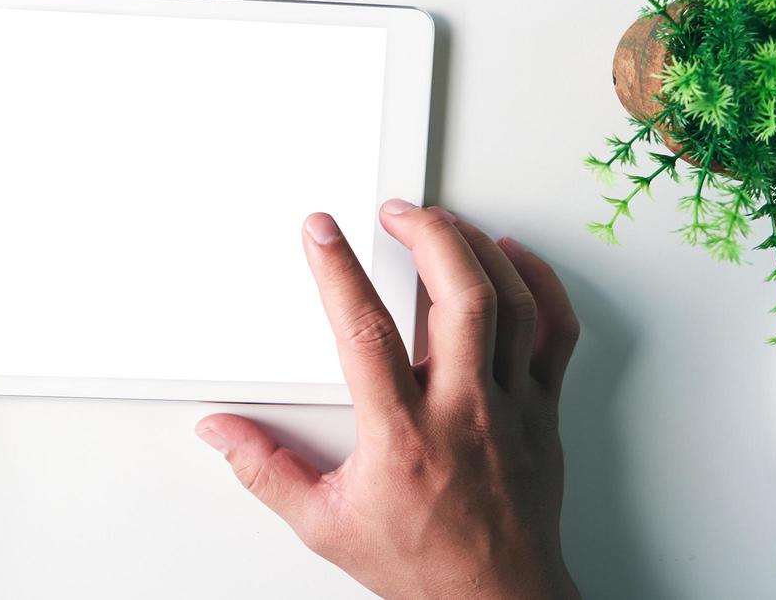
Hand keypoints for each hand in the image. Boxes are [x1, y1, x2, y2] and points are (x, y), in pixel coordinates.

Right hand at [196, 202, 580, 598]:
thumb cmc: (422, 565)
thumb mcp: (324, 525)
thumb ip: (266, 471)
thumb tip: (219, 432)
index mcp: (402, 434)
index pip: (365, 331)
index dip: (338, 270)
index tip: (320, 230)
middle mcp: (463, 410)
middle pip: (459, 297)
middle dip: (428, 235)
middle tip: (397, 211)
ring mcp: (511, 406)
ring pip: (511, 304)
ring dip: (477, 249)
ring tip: (444, 223)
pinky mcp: (543, 410)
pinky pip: (557, 333)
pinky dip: (541, 284)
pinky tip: (512, 259)